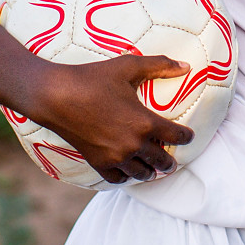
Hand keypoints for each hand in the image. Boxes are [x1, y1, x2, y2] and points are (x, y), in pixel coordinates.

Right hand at [28, 54, 194, 183]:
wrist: (55, 95)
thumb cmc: (92, 78)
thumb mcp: (128, 66)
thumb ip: (160, 65)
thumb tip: (186, 66)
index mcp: (145, 123)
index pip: (177, 136)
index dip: (187, 136)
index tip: (188, 135)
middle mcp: (133, 144)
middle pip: (162, 161)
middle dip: (170, 160)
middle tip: (172, 160)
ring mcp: (115, 157)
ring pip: (142, 173)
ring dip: (150, 171)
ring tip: (153, 169)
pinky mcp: (98, 162)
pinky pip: (118, 179)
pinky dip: (126, 176)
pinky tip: (128, 171)